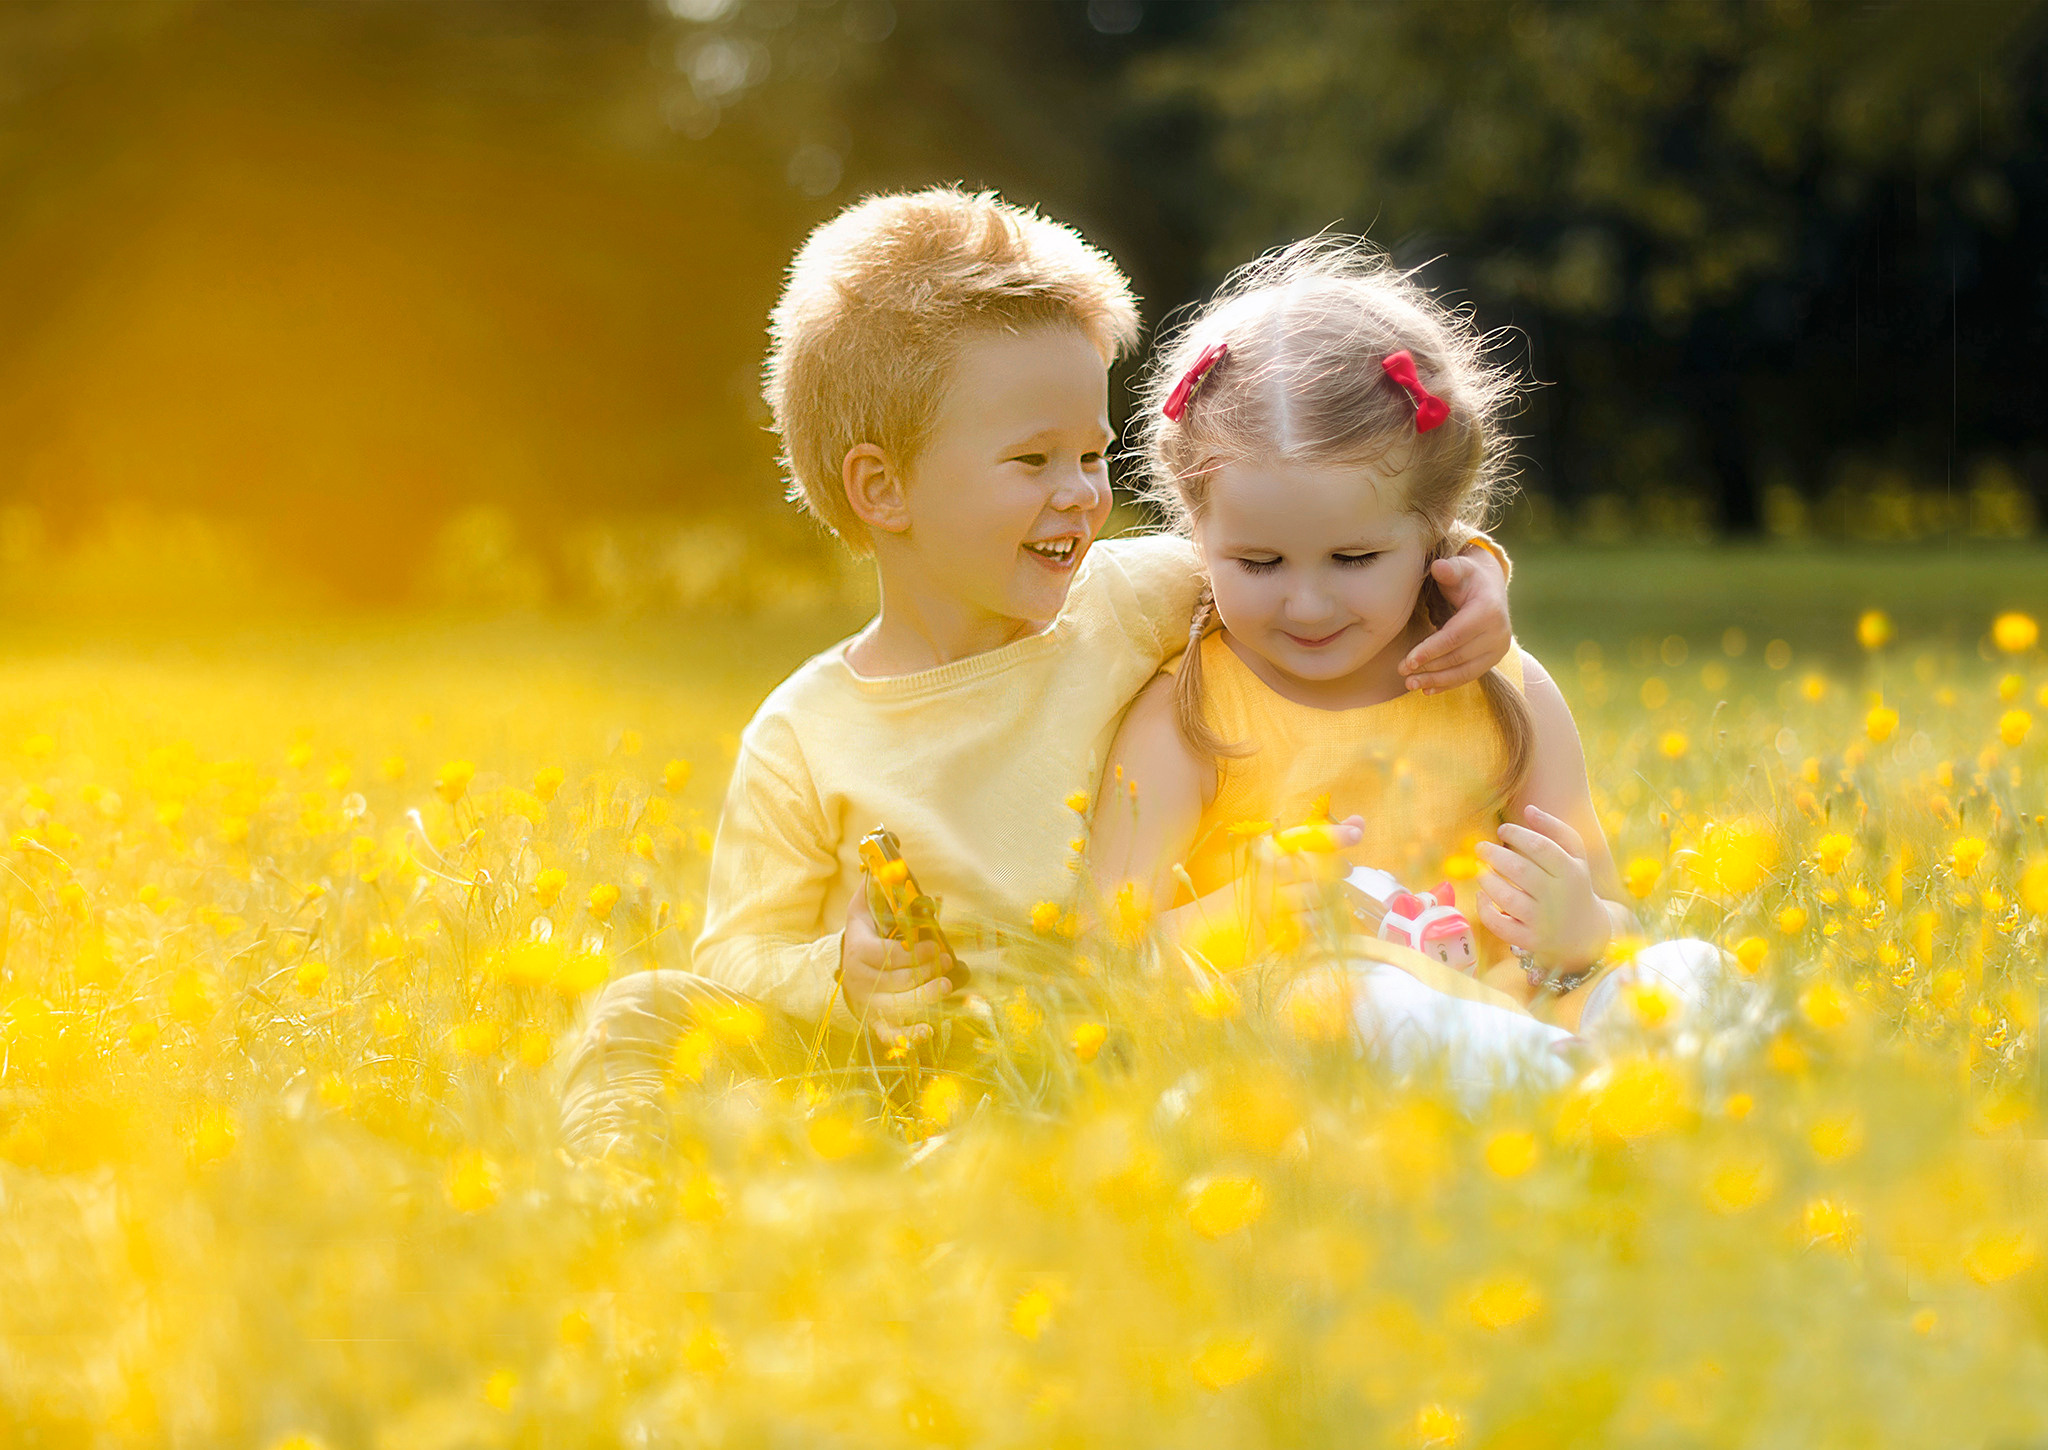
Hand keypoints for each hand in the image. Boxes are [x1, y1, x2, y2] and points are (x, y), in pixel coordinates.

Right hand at [838, 890, 952, 1047]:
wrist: (841, 968)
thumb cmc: (862, 934)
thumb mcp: (862, 908)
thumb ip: (876, 885)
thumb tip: (886, 855)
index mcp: (859, 951)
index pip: (887, 955)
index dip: (913, 953)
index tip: (935, 946)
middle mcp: (862, 981)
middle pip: (896, 982)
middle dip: (926, 972)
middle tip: (948, 962)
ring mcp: (868, 1004)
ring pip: (897, 1007)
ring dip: (924, 1000)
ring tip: (947, 987)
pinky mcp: (875, 1022)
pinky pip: (891, 1034)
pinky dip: (909, 1036)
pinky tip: (929, 1031)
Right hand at [1252, 814, 1365, 916]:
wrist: (1247, 907)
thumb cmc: (1276, 872)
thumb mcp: (1294, 848)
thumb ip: (1327, 836)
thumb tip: (1359, 822)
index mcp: (1270, 848)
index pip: (1306, 838)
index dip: (1333, 836)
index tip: (1355, 834)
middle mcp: (1268, 873)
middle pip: (1316, 868)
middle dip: (1338, 868)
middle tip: (1346, 868)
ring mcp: (1272, 901)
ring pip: (1319, 895)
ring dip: (1332, 892)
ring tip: (1329, 889)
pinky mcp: (1280, 925)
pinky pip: (1314, 919)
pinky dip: (1322, 914)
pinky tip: (1318, 908)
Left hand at [1401, 548, 1510, 693]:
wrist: (1491, 588)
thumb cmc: (1468, 577)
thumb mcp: (1460, 568)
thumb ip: (1449, 569)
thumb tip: (1438, 567)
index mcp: (1489, 610)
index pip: (1455, 636)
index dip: (1431, 650)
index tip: (1408, 661)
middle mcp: (1499, 632)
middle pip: (1458, 656)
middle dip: (1429, 667)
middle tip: (1402, 673)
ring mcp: (1499, 648)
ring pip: (1465, 671)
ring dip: (1436, 680)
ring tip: (1410, 684)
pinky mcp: (1494, 659)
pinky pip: (1470, 675)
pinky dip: (1448, 684)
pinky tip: (1427, 689)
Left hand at [1475, 805, 1610, 974]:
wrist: (1586, 934)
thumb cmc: (1573, 885)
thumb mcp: (1575, 856)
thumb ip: (1555, 829)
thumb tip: (1528, 809)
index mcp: (1571, 872)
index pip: (1540, 847)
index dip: (1517, 834)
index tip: (1502, 829)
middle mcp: (1558, 897)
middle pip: (1519, 870)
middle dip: (1493, 854)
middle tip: (1481, 848)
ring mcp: (1543, 921)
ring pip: (1506, 897)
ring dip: (1486, 879)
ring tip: (1481, 870)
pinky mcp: (1530, 940)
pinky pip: (1500, 925)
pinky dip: (1484, 909)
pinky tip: (1482, 896)